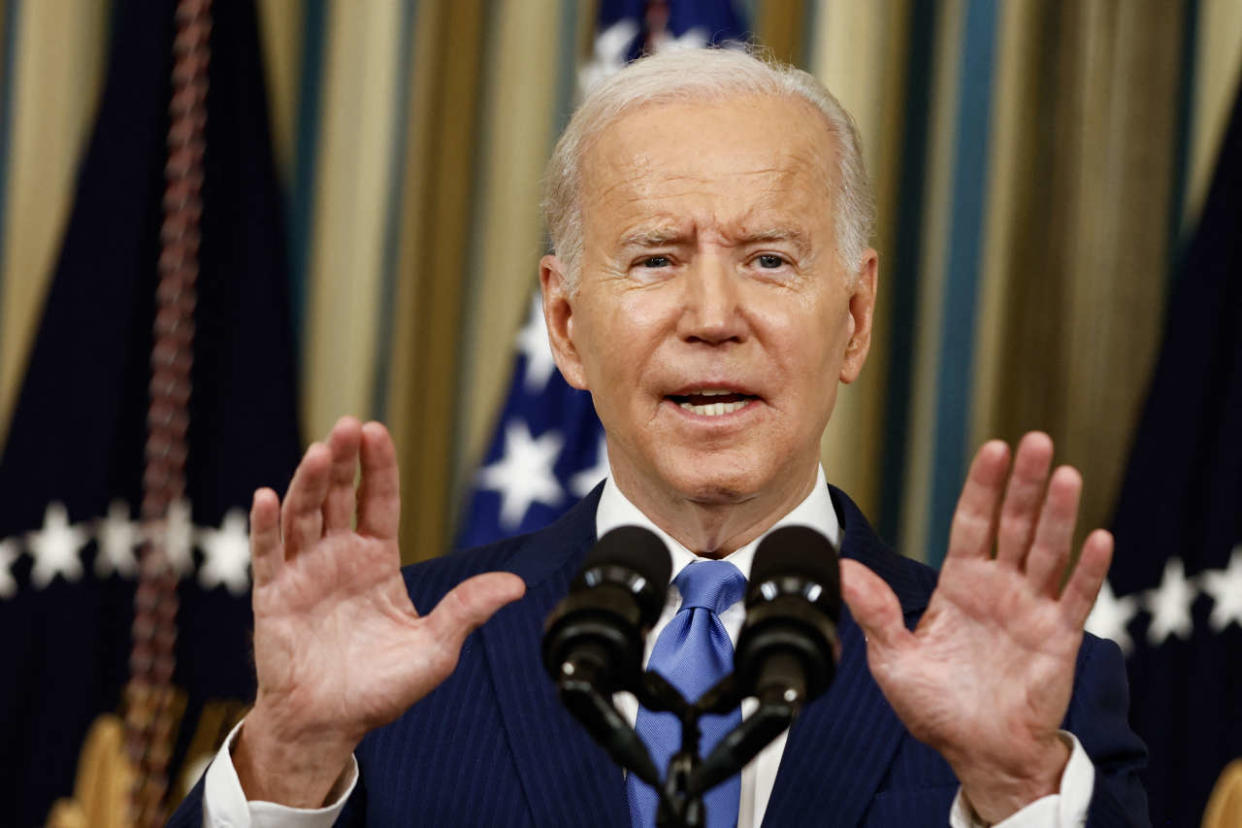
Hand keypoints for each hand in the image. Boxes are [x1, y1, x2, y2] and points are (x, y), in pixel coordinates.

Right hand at [233, 417, 524, 806]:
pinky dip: (266, 526)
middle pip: (339, 497)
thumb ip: (468, 610)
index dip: (378, 467)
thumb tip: (517, 585)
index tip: (377, 430)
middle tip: (347, 425)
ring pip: (303, 516)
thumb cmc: (381, 689)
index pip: (378, 502)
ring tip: (320, 453)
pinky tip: (267, 497)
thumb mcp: (435, 648)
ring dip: (309, 483)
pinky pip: (268, 555)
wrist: (330, 725)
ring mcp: (304, 573)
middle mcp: (338, 558)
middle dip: (344, 460)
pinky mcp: (273, 597)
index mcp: (377, 561)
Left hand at [841, 432, 1110, 822]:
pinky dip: (1089, 570)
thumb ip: (875, 611)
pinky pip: (1075, 599)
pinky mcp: (1057, 640)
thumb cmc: (936, 706)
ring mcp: (1031, 610)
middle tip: (1035, 442)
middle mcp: (999, 588)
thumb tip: (841, 569)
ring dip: (1058, 514)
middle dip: (1024, 484)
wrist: (977, 753)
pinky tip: (1099, 538)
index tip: (994, 449)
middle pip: (1014, 524)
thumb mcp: (894, 657)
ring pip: (1047, 551)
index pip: (973, 522)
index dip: (983, 486)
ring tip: (1065, 474)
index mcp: (961, 584)